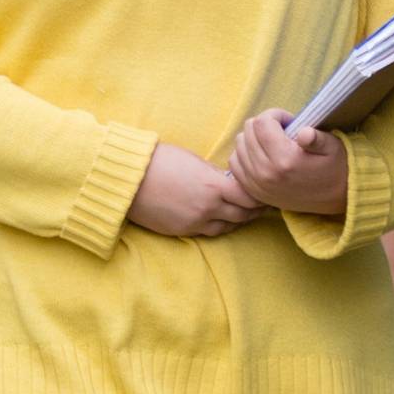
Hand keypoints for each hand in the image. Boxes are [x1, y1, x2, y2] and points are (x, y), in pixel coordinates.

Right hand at [125, 141, 258, 238]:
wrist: (129, 179)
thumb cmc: (160, 161)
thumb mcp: (193, 161)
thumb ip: (214, 175)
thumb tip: (226, 182)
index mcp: (213, 186)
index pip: (248, 196)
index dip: (259, 195)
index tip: (264, 191)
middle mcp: (208, 208)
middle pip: (242, 214)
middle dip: (254, 210)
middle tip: (262, 205)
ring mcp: (195, 222)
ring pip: (228, 227)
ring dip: (238, 220)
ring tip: (245, 213)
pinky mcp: (182, 231)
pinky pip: (209, 232)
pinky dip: (220, 226)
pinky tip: (222, 220)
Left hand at [227, 111, 350, 219]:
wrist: (336, 198)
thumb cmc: (335, 167)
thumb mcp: (332, 147)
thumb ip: (316, 138)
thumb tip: (303, 133)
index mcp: (285, 159)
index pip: (262, 122)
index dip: (276, 114)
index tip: (289, 121)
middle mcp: (267, 173)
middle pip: (248, 131)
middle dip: (264, 124)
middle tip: (282, 130)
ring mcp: (258, 184)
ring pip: (239, 144)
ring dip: (253, 138)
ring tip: (273, 142)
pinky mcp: (254, 192)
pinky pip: (235, 163)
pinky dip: (244, 154)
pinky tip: (261, 153)